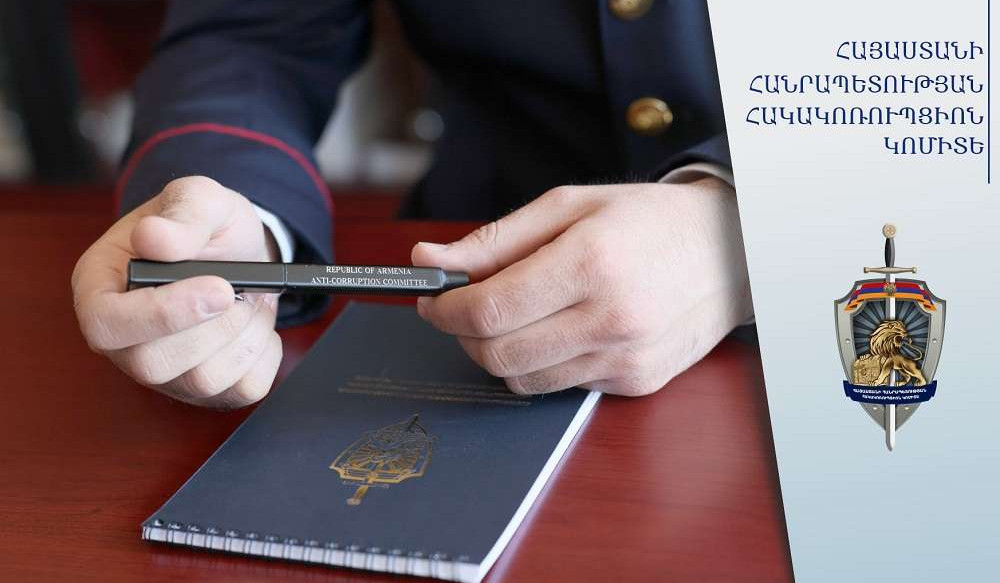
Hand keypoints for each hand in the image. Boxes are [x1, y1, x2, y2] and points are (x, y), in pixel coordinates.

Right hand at [72, 176, 282, 407]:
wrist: (242, 253)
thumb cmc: (206, 228)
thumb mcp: (200, 198)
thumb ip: (183, 211)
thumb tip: (154, 237)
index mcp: (100, 288)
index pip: (105, 325)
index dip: (161, 314)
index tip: (219, 287)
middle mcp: (124, 339)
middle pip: (153, 363)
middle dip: (214, 325)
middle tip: (240, 289)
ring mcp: (164, 372)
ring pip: (202, 380)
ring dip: (243, 334)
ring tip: (247, 300)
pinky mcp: (206, 390)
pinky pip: (243, 389)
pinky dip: (264, 352)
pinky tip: (255, 325)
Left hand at [411, 177, 751, 395]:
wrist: (731, 250)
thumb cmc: (648, 220)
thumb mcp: (568, 206)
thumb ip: (494, 240)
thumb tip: (428, 259)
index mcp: (590, 263)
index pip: (488, 310)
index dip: (445, 309)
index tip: (433, 299)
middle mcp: (610, 318)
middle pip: (497, 353)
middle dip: (464, 334)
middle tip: (463, 308)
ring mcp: (626, 358)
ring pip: (523, 380)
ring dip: (500, 352)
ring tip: (516, 315)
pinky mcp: (636, 382)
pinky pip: (561, 386)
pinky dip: (542, 363)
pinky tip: (561, 330)